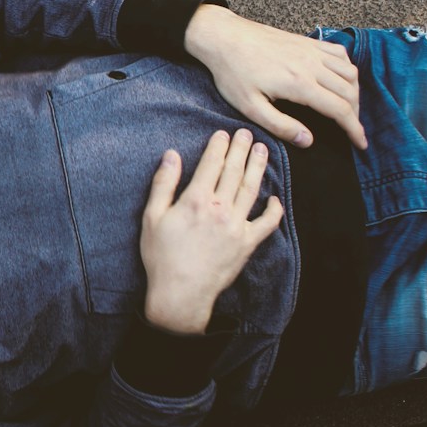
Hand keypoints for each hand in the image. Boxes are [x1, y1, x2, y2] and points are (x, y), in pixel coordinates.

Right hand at [139, 129, 284, 334]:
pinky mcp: (247, 244)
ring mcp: (237, 226)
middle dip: (240, 150)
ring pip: (251, 190)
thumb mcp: (151, 217)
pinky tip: (274, 198)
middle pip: (233, 172)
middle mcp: (220, 209)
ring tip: (262, 150)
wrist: (180, 294)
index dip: (218, 146)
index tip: (223, 133)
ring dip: (257, 168)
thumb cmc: (161, 256)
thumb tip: (172, 155)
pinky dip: (273, 210)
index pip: (211, 165)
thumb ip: (163, 184)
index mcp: (196, 200)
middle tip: (246, 134)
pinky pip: (267, 223)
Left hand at [184, 5, 366, 149]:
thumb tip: (307, 140)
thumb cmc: (232, 73)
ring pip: (349, 71)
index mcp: (299, 84)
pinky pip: (339, 53)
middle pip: (349, 92)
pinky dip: (347, 68)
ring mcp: (311, 50)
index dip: (354, 128)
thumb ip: (280, 125)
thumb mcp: (249, 106)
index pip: (340, 109)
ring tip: (347, 108)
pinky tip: (340, 78)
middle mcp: (312, 65)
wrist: (223, 37)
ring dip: (354, 92)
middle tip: (351, 129)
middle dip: (356, 114)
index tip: (361, 143)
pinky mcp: (307, 42)